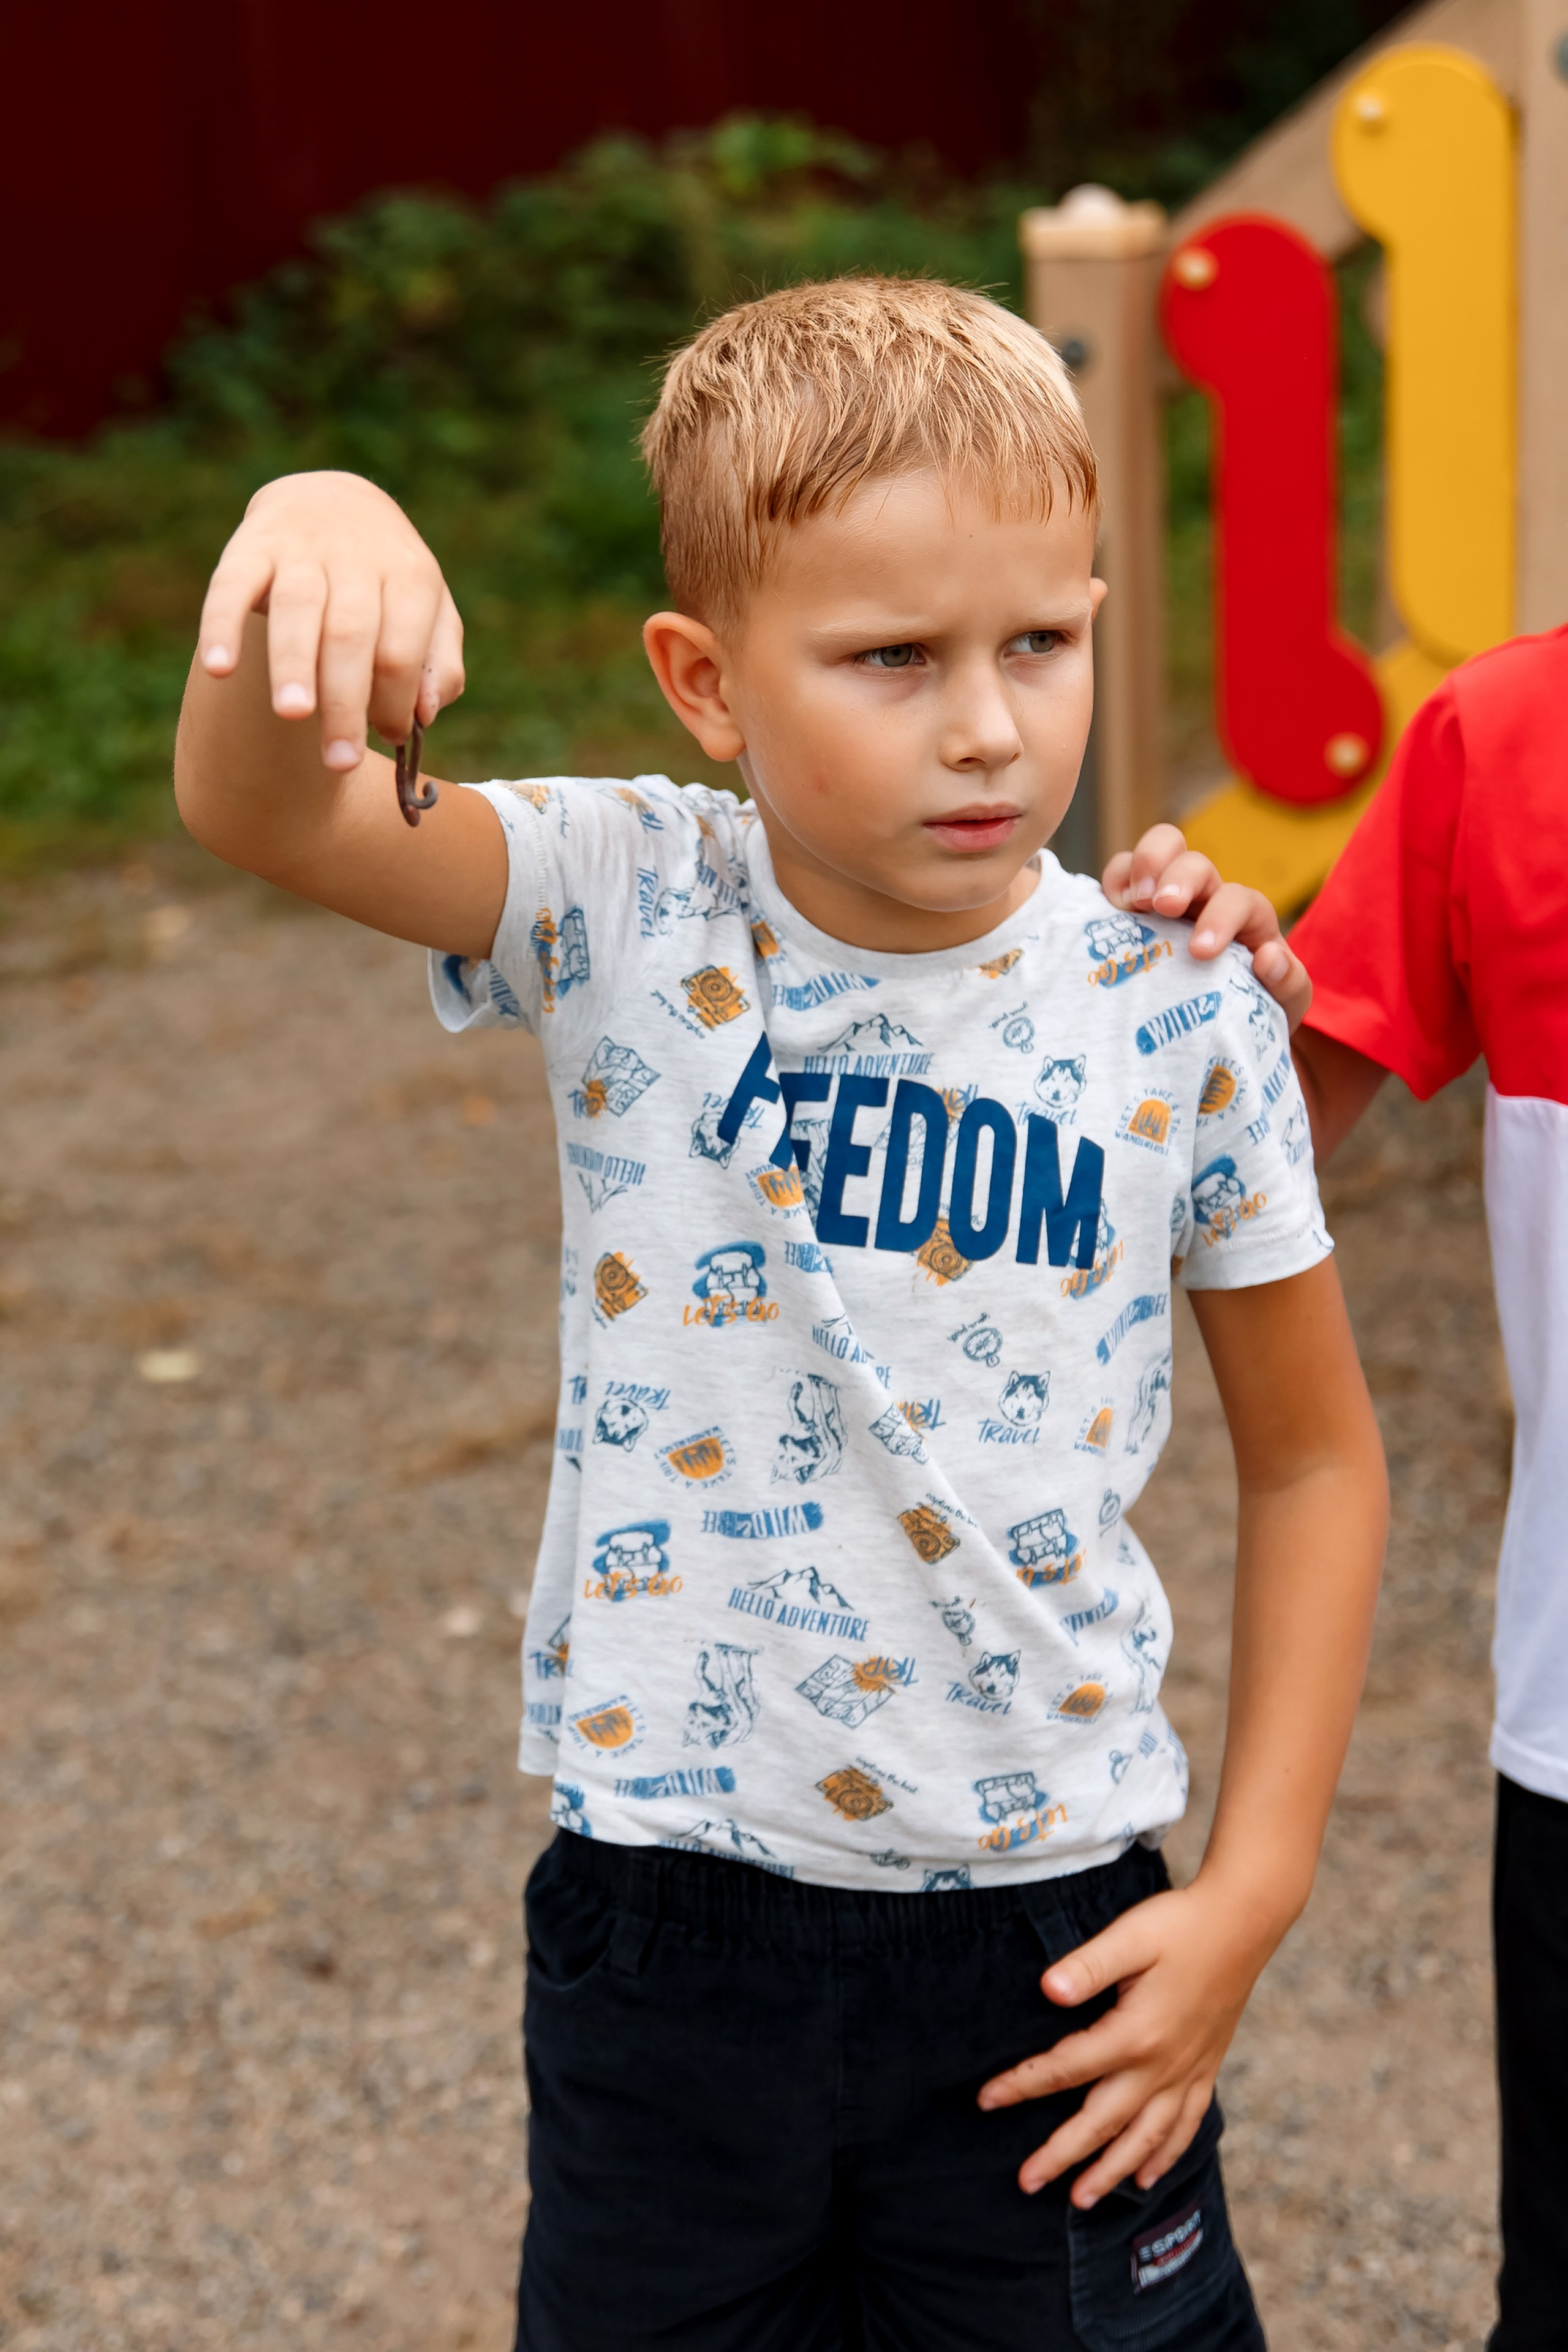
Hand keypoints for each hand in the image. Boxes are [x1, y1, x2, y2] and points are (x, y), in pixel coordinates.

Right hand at [196, 471, 465, 772]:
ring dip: (293, 664)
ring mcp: (301, 549)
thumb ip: (438, 664)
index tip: (386, 739)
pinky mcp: (251, 546)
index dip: (395, 700)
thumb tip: (425, 714)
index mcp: (410, 575)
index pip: (401, 650)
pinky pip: (231, 584)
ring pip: (297, 609)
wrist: (333, 498)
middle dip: (346, 700)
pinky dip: (222, 625)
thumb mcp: (430, 610)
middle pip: (351, 635)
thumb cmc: (388, 581)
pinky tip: (218, 670)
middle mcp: (356, 557)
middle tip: (339, 760)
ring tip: (292, 715)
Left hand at [977, 1876, 1279, 2206]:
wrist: (1244, 1921)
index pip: (1067, 2068)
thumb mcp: (1131, 1935)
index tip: (986, 2100)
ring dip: (1112, 2171)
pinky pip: (1185, 2126)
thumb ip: (1088, 1965)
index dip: (1023, 2084)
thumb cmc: (1180, 1925)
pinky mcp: (1206, 2069)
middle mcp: (1162, 2065)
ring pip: (1145, 2137)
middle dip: (1063, 2155)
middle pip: (1103, 2121)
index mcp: (1135, 2033)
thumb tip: (1046, 1989)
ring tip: (1082, 2200)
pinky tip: (1148, 2177)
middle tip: (1027, 2183)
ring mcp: (1187, 2072)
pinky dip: (1165, 2155)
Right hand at [1102, 824, 1311, 1031]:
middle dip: (1179, 877)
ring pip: (1157, 853)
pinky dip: (1114, 883)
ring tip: (1132, 902)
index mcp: (1244, 917)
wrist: (1219, 1026)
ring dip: (1142, 867)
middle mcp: (1206, 898)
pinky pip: (1120, 877)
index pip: (1238, 899)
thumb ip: (1288, 983)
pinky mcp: (1133, 910)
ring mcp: (1167, 898)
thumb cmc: (1252, 1008)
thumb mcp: (1281, 1003)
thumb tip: (1268, 958)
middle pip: (1194, 862)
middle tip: (1163, 907)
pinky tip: (1109, 910)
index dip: (1221, 917)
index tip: (1202, 951)